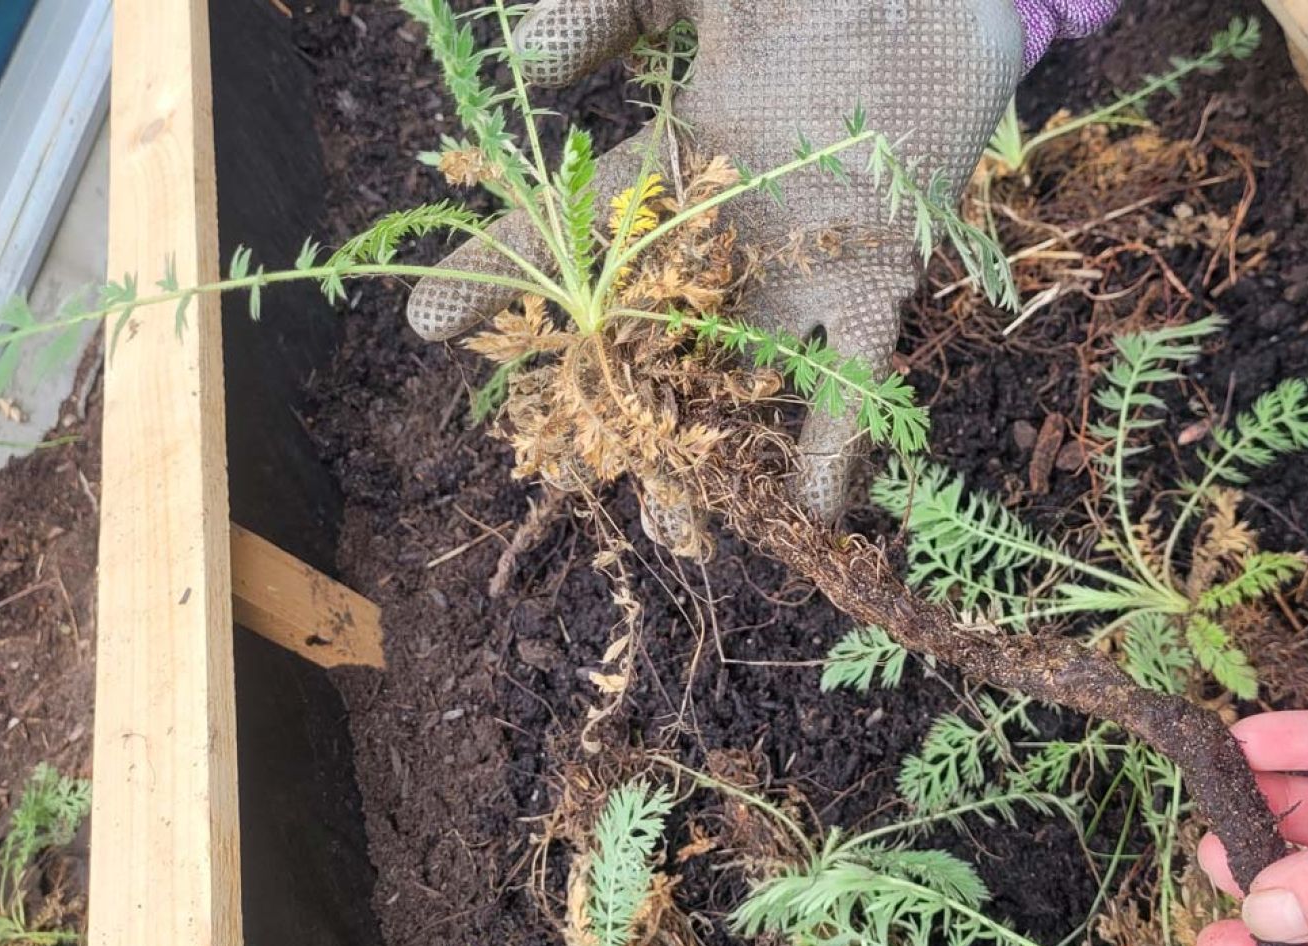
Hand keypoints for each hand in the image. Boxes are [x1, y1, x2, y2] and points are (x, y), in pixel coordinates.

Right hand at [406, 0, 1022, 538]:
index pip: (566, 233)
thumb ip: (608, 11)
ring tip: (679, 532)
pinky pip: (855, 375)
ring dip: (713, 451)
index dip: (496, 278)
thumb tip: (531, 69)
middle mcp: (727, 232)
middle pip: (649, 336)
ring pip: (738, 376)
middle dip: (609, 406)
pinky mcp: (878, 278)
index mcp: (673, 164)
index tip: (429, 327)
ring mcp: (802, 263)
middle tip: (560, 475)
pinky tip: (816, 509)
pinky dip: (838, 439)